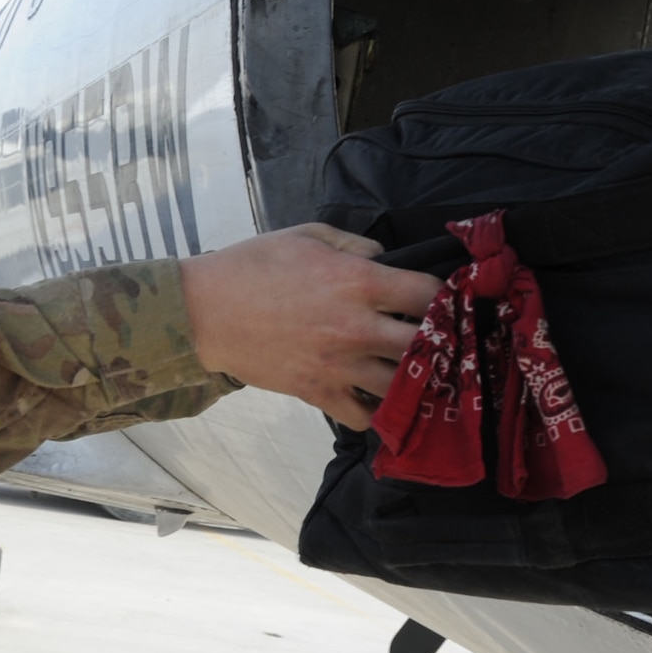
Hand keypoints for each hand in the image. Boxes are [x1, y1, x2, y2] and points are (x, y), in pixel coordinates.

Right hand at [178, 223, 441, 426]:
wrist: (205, 311)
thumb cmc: (252, 265)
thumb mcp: (306, 235)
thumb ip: (354, 243)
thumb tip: (384, 256)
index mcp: (357, 281)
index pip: (428, 294)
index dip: (446, 297)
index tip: (445, 301)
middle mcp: (356, 327)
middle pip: (427, 347)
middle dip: (439, 344)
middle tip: (438, 343)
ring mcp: (338, 365)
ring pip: (401, 387)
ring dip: (411, 380)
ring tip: (412, 374)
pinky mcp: (317, 392)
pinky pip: (363, 417)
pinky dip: (374, 412)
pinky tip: (373, 398)